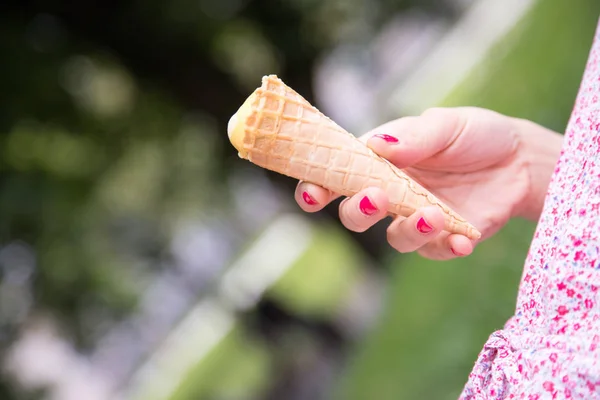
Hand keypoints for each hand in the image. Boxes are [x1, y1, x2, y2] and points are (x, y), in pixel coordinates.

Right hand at [294, 107, 561, 259]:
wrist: (520, 160)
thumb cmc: (474, 134)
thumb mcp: (447, 124)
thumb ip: (414, 136)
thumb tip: (376, 144)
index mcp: (379, 164)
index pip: (337, 179)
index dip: (317, 189)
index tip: (313, 194)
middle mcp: (391, 195)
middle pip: (355, 216)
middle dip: (358, 211)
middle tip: (376, 197)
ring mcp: (415, 220)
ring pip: (395, 239)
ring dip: (409, 231)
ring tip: (434, 215)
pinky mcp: (444, 239)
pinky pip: (435, 252)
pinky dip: (445, 247)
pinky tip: (462, 239)